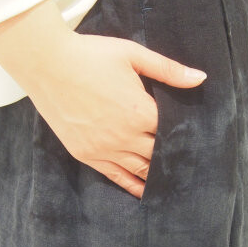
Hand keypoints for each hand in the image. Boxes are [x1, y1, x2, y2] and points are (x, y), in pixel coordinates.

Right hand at [0, 0, 206, 199]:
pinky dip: (132, 185)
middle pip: (159, 154)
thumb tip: (201, 78)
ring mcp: (103, 148)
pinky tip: (144, 192)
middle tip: (190, 165)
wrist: (46, 64)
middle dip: (174, 158)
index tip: (198, 141)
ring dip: (157, 175)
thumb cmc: (90, 55)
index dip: (185, 136)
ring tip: (173, 182)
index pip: (172, 132)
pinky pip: (115, 176)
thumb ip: (168, 70)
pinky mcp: (85, 153)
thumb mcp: (132, 55)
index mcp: (139, 111)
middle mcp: (124, 135)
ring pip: (140, 170)